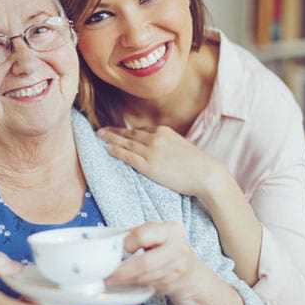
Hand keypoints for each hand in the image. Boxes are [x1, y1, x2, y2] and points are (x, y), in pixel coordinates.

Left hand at [97, 126, 223, 200]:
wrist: (206, 174)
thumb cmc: (196, 164)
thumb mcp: (180, 147)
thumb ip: (167, 144)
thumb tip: (160, 150)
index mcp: (164, 132)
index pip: (141, 131)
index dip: (127, 131)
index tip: (117, 131)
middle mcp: (156, 138)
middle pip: (129, 134)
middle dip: (114, 132)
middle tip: (100, 130)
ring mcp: (151, 151)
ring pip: (126, 143)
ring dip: (110, 139)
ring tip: (99, 136)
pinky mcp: (149, 165)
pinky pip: (128, 156)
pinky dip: (116, 151)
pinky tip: (107, 148)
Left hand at [106, 221, 203, 301]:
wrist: (191, 273)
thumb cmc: (168, 248)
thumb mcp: (157, 233)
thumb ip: (137, 234)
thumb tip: (112, 241)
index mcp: (171, 230)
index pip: (143, 235)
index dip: (128, 243)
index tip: (120, 248)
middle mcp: (177, 249)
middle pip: (144, 263)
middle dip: (122, 271)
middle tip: (107, 275)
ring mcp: (176, 269)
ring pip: (144, 278)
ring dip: (125, 280)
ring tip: (111, 280)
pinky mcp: (172, 285)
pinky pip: (148, 286)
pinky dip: (134, 285)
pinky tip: (126, 283)